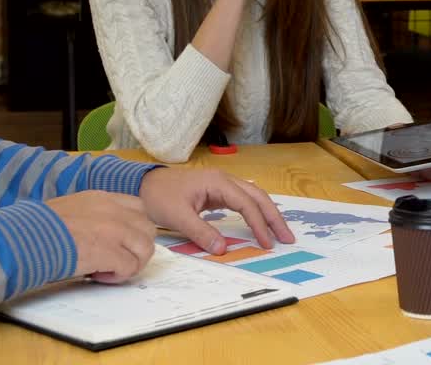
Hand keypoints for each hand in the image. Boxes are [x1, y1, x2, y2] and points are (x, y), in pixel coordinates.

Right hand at [46, 191, 156, 283]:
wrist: (25, 238)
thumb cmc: (39, 228)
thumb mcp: (71, 209)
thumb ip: (93, 216)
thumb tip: (103, 235)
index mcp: (102, 198)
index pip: (139, 208)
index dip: (134, 229)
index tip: (120, 242)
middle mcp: (113, 211)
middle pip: (147, 230)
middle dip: (136, 248)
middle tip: (117, 260)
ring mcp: (114, 230)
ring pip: (145, 249)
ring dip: (131, 264)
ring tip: (109, 269)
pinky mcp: (109, 251)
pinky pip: (130, 267)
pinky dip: (118, 276)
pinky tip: (99, 275)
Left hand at [138, 168, 294, 254]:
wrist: (143, 184)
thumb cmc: (159, 196)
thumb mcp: (178, 216)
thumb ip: (201, 232)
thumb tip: (223, 249)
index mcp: (218, 182)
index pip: (247, 204)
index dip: (259, 224)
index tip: (266, 243)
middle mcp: (225, 180)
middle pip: (258, 196)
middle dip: (274, 217)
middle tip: (287, 238)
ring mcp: (222, 184)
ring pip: (253, 197)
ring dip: (268, 213)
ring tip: (279, 232)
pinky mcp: (217, 191)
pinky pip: (243, 200)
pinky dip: (255, 211)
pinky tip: (261, 222)